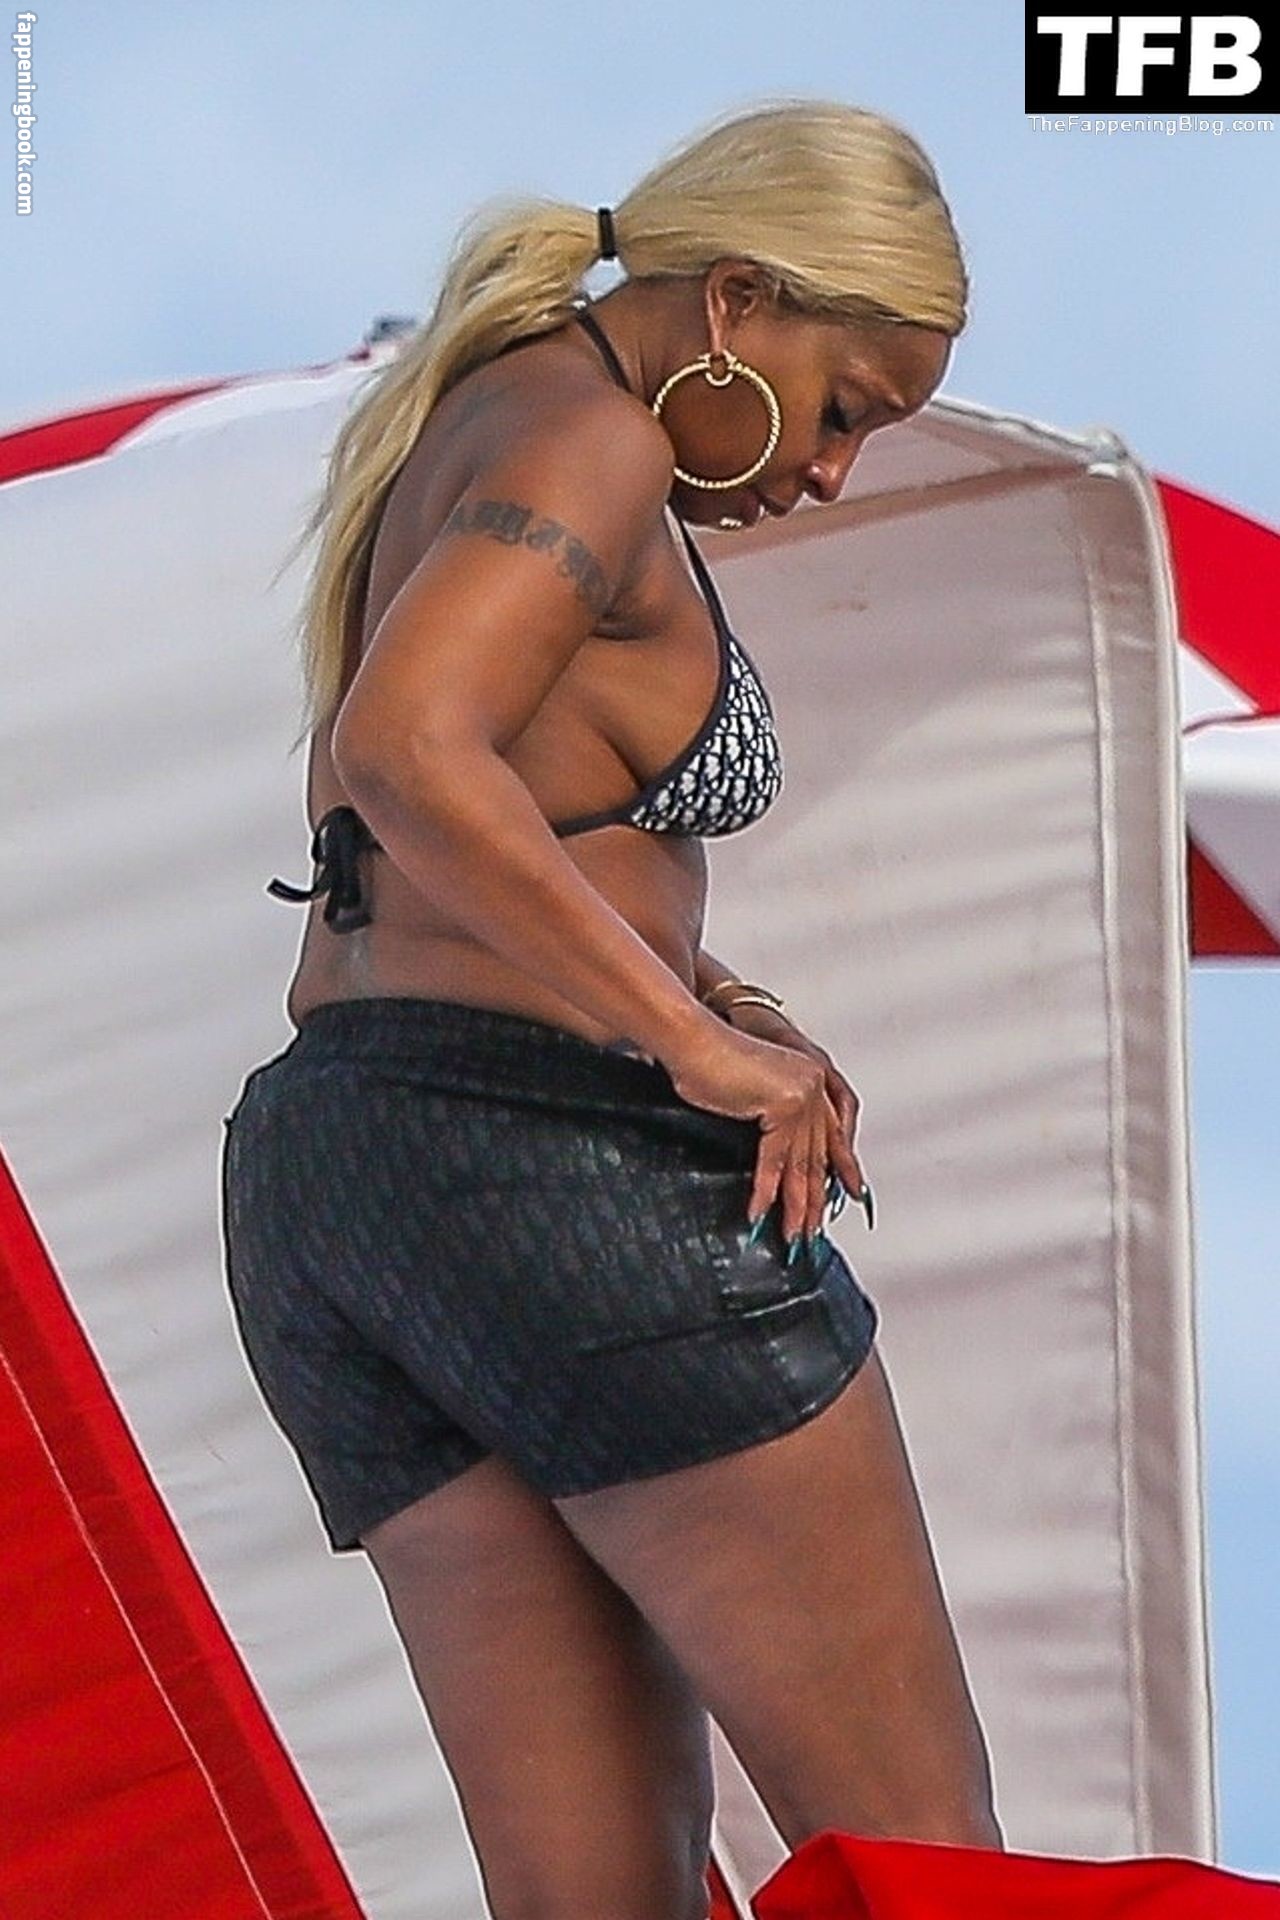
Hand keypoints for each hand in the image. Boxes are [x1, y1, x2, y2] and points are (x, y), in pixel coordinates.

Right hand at [661, 1005, 870, 1249]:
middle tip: (810, 1230)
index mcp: (811, 1080)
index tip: (846, 1197)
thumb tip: (775, 1160)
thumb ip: (770, 1118)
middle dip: (814, 1199)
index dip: (838, 1170)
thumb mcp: (751, 1094)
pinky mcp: (783, 1105)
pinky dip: (766, 1191)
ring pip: (801, 1163)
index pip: (830, 1136)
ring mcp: (802, 1094)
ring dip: (794, 1205)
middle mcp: (814, 1086)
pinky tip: (759, 1213)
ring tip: (790, 1234)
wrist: (691, 1040)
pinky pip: (775, 1160)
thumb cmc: (708, 1063)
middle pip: (818, 1155)